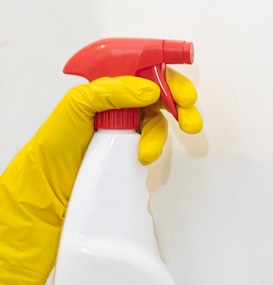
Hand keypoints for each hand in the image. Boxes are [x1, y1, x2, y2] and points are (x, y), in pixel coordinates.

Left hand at [0, 69, 201, 284]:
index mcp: (104, 89)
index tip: (180, 91)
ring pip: (159, 121)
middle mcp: (118, 106)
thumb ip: (110, 92)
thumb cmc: (54, 148)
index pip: (142, 71)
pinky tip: (143, 157)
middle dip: (179, 104)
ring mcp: (126, 130)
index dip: (165, 77)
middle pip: (159, 95)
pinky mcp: (132, 153)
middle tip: (188, 118)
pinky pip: (154, 144)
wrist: (50, 193)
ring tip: (148, 151)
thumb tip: (148, 90)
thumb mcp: (76, 108)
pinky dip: (155, 148)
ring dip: (163, 133)